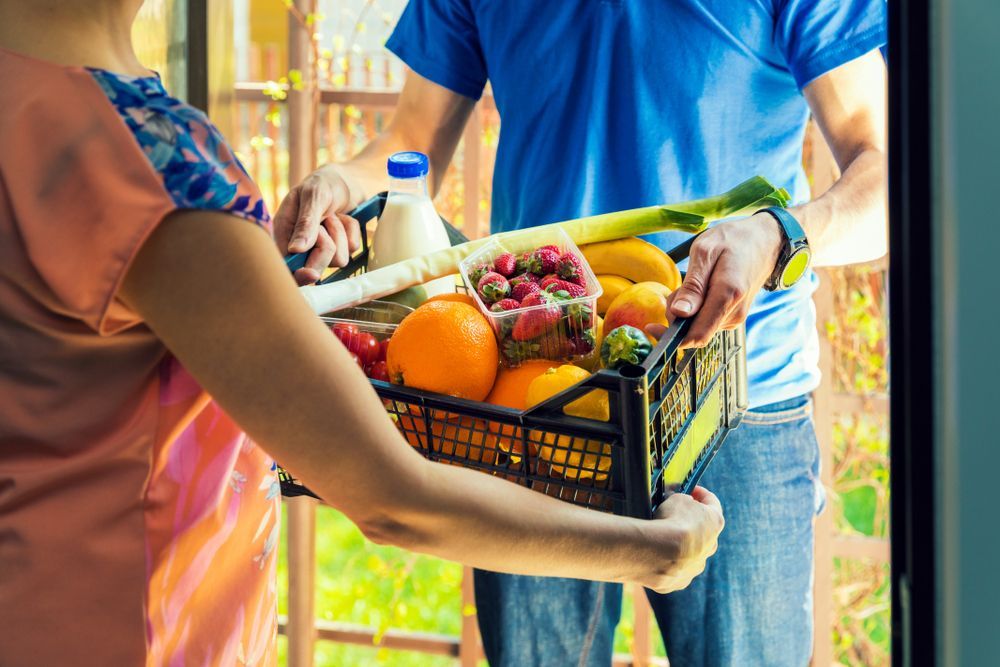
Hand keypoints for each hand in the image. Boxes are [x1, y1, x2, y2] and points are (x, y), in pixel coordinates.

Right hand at [274, 164, 362, 284]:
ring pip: (337, 259)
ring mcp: (320, 248)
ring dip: (340, 233)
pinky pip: (352, 249)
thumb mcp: (313, 196)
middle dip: (326, 246)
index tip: (311, 274)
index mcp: (283, 232)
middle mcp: (300, 245)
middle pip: (314, 269)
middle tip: (327, 221)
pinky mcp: (340, 247)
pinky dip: (352, 230)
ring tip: (333, 215)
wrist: (347, 180)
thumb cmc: (323, 183)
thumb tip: (295, 249)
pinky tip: (343, 217)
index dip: (297, 275)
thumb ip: (305, 222)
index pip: (286, 265)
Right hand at [637, 486, 724, 593]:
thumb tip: (678, 504)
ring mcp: (696, 566)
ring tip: (660, 537)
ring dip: (679, 545)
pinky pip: (674, 569)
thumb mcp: (677, 499)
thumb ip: (682, 501)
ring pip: (690, 553)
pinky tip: (654, 554)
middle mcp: (710, 546)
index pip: (712, 503)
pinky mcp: (679, 581)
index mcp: (715, 522)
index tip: (691, 489)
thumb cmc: (671, 522)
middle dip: (690, 523)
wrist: (658, 553)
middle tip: (674, 515)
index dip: (700, 493)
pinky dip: (666, 561)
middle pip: (703, 531)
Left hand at [648, 214, 782, 348]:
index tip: (651, 326)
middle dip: (676, 315)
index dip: (670, 337)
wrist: (765, 242)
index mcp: (728, 296)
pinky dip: (695, 309)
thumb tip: (679, 314)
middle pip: (692, 331)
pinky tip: (702, 289)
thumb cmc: (733, 241)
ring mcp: (735, 317)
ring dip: (686, 310)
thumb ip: (693, 286)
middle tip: (678, 286)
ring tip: (695, 282)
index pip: (697, 335)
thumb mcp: (706, 251)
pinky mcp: (732, 317)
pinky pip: (705, 320)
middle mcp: (734, 313)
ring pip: (697, 326)